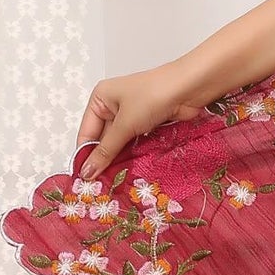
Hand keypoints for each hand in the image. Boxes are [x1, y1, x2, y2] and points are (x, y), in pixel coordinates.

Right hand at [75, 63, 210, 179]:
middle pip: (104, 139)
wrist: (190, 88)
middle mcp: (114, 106)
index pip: (86, 132)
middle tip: (100, 185)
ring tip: (114, 183)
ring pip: (121, 143)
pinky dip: (134, 155)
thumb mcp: (125, 124)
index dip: (85, 154)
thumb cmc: (153, 96)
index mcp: (101, 99)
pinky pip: (136, 143)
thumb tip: (86, 171)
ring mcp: (133, 114)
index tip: (85, 178)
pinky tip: (131, 171)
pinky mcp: (148, 123)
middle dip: (104, 159)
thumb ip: (106, 150)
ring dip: (120, 159)